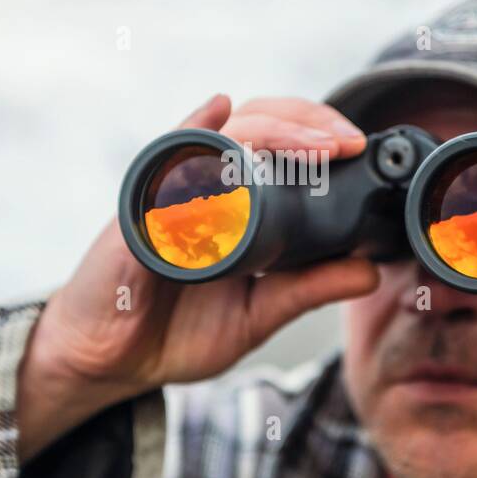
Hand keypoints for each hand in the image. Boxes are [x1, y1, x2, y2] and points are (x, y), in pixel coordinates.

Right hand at [17, 94, 378, 460]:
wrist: (107, 364)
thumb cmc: (173, 332)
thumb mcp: (257, 315)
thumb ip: (308, 290)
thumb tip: (369, 271)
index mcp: (235, 204)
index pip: (279, 144)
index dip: (318, 135)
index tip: (358, 149)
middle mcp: (203, 187)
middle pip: (257, 123)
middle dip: (307, 122)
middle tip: (346, 143)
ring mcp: (170, 193)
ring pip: (223, 135)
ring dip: (272, 130)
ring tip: (313, 142)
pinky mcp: (140, 210)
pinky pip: (166, 161)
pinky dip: (195, 132)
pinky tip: (219, 113)